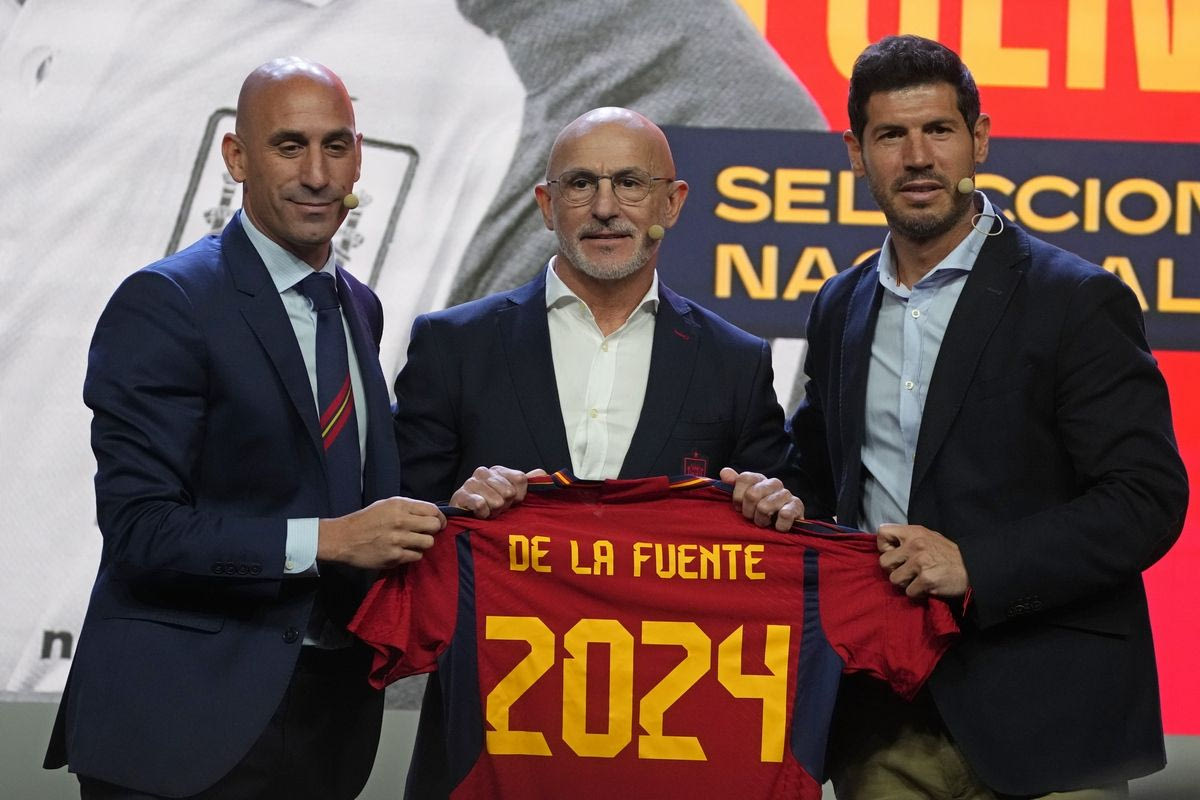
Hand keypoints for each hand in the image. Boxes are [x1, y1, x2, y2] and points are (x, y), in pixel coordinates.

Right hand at [317, 497, 445, 568]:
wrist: (343, 538)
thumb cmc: (366, 520)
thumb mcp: (386, 505)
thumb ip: (408, 508)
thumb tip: (431, 515)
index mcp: (399, 505)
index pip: (432, 510)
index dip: (439, 517)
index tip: (438, 522)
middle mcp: (400, 521)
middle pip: (434, 526)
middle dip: (434, 530)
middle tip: (426, 533)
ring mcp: (398, 539)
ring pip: (428, 543)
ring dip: (423, 544)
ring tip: (413, 543)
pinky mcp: (394, 556)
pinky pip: (417, 556)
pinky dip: (412, 554)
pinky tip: (403, 551)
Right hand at [451, 466, 546, 518]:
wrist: (466, 518)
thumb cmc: (492, 505)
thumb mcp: (513, 494)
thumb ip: (528, 483)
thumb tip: (542, 474)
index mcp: (498, 470)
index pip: (520, 479)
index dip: (520, 495)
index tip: (513, 501)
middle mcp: (483, 472)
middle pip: (509, 492)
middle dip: (505, 505)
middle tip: (498, 508)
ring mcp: (470, 483)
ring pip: (496, 500)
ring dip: (494, 511)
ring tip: (489, 511)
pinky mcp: (460, 496)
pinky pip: (480, 504)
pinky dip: (484, 514)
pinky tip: (480, 514)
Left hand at [719, 467, 804, 531]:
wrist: (783, 525)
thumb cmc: (758, 512)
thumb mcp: (743, 499)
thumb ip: (733, 485)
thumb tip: (725, 472)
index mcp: (758, 479)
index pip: (743, 478)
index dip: (737, 496)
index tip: (738, 508)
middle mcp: (773, 483)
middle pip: (752, 494)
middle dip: (748, 512)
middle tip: (752, 518)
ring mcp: (786, 494)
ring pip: (765, 507)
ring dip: (761, 520)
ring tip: (764, 523)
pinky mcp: (798, 506)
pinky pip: (785, 514)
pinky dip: (778, 525)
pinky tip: (777, 527)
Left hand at [877, 523, 968, 598]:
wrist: (972, 568)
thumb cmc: (948, 554)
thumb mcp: (929, 537)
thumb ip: (908, 538)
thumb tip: (888, 543)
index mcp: (914, 532)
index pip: (882, 533)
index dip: (884, 546)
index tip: (894, 553)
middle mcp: (915, 545)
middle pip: (883, 561)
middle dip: (893, 569)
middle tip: (907, 571)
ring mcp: (920, 563)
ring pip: (894, 579)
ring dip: (905, 583)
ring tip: (918, 579)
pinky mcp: (926, 579)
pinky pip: (909, 592)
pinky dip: (917, 593)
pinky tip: (927, 587)